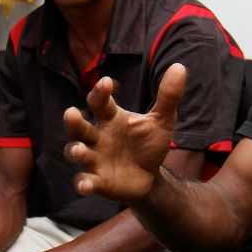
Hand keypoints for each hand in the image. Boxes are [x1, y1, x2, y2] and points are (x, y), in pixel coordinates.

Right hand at [65, 63, 185, 201]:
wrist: (150, 176)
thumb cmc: (149, 143)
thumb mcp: (162, 120)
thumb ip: (168, 96)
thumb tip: (180, 66)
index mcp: (111, 118)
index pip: (101, 102)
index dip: (101, 92)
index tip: (107, 83)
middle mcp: (97, 136)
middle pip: (79, 126)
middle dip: (73, 121)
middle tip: (72, 113)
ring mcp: (94, 159)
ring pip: (77, 152)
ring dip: (76, 151)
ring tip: (80, 150)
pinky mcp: (97, 181)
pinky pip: (85, 181)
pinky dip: (84, 184)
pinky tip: (87, 185)